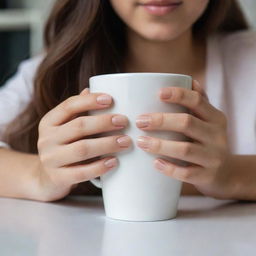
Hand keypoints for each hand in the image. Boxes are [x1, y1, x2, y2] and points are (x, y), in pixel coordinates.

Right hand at [37, 88, 130, 200]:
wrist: (45, 178)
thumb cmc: (63, 147)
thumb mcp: (65, 128)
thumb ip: (77, 111)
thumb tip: (91, 89)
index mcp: (49, 122)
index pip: (69, 106)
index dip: (90, 101)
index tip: (111, 99)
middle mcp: (46, 139)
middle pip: (79, 126)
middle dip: (104, 122)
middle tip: (124, 121)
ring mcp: (50, 160)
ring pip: (82, 149)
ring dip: (107, 144)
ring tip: (126, 141)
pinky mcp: (58, 178)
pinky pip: (82, 172)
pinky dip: (100, 167)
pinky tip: (114, 162)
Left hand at [135, 80, 231, 198]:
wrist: (226, 173)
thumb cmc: (209, 142)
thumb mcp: (209, 122)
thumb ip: (200, 102)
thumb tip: (189, 80)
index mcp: (215, 118)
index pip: (197, 101)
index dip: (178, 95)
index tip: (158, 93)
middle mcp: (217, 136)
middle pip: (187, 123)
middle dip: (161, 120)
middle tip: (140, 121)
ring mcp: (213, 157)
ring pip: (185, 149)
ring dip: (160, 145)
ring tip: (141, 142)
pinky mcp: (207, 176)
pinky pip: (187, 173)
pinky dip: (169, 168)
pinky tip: (155, 163)